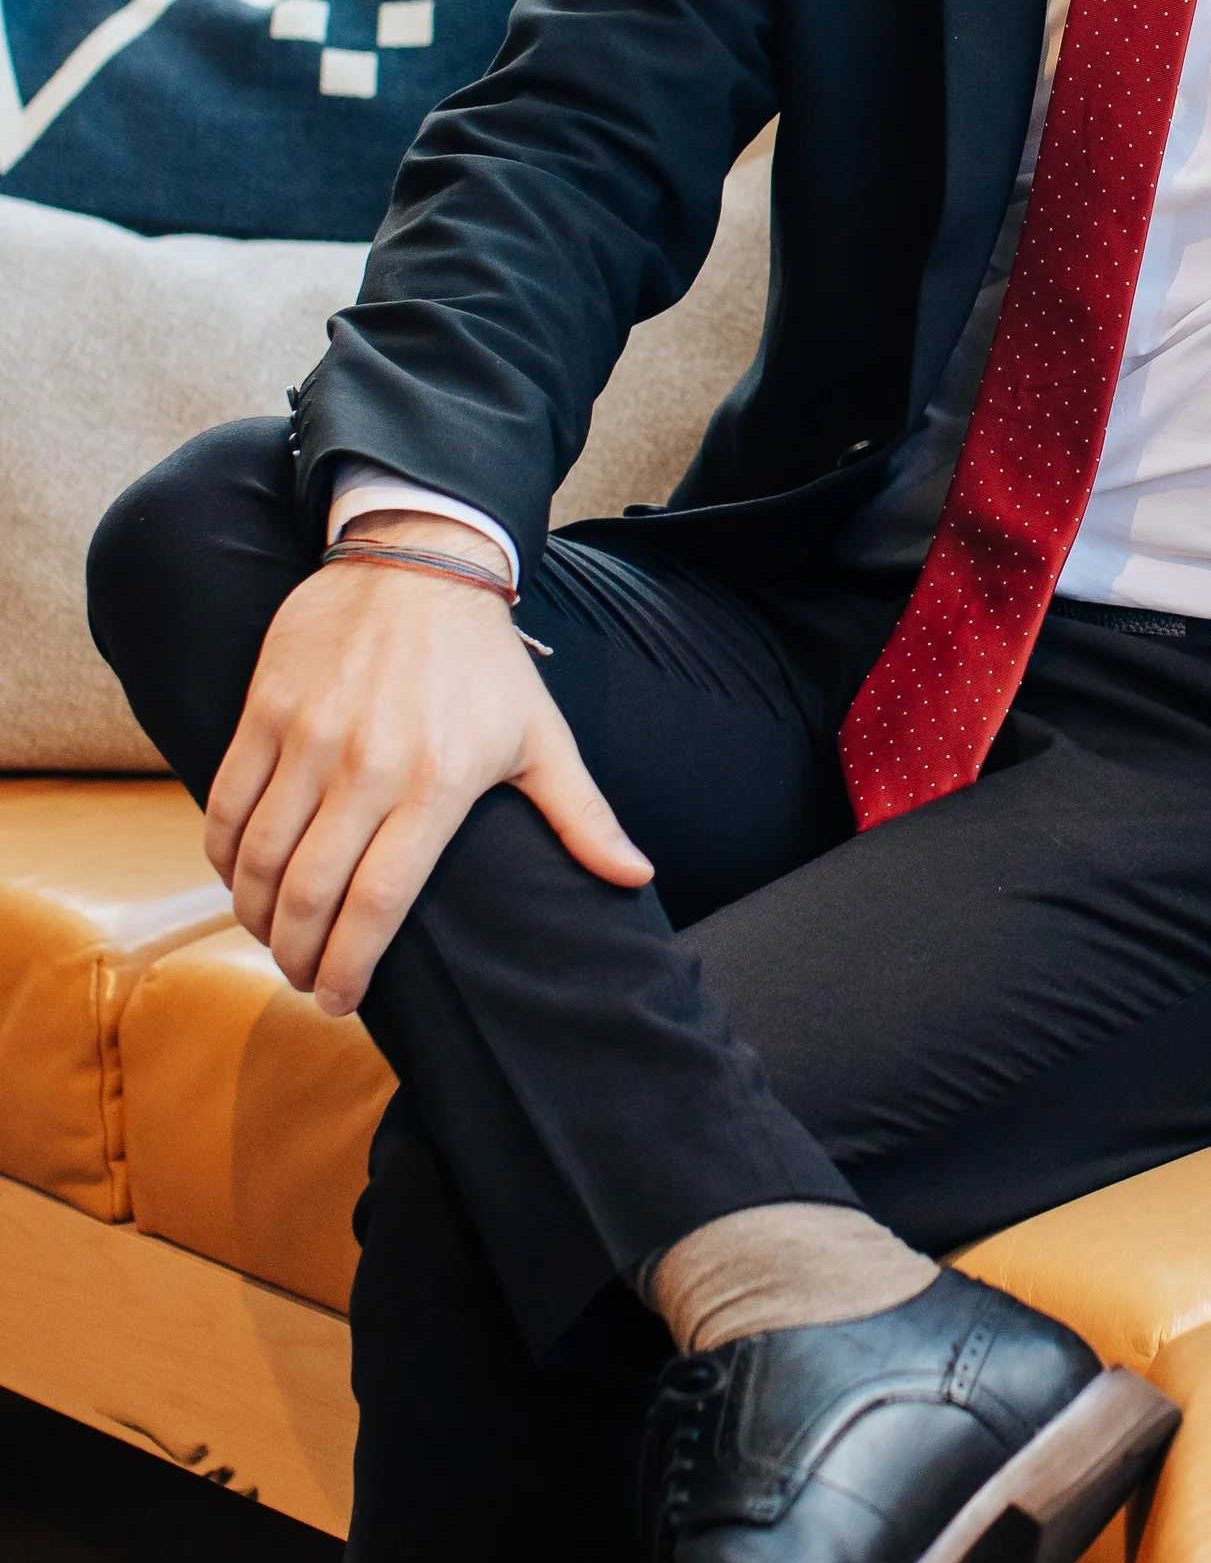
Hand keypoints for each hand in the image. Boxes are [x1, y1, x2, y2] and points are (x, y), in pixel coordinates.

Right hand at [205, 516, 650, 1015]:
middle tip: (302, 978)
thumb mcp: (542, 737)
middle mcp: (368, 766)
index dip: (351, 967)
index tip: (340, 1001)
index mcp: (438, 784)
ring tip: (272, 935)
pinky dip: (223, 853)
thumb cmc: (485, 662)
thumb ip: (581, 816)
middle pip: (310, 894)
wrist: (420, 561)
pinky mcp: (266, 709)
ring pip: (259, 856)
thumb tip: (635, 876)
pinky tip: (239, 876)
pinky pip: (227, 801)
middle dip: (296, 955)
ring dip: (256, 914)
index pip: (379, 905)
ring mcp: (310, 736)